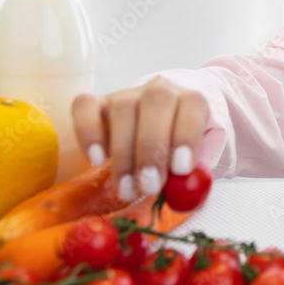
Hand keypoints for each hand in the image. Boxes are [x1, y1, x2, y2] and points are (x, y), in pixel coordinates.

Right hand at [71, 76, 209, 200]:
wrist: (161, 127)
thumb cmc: (181, 148)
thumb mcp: (198, 159)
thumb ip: (196, 174)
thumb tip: (187, 192)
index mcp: (192, 100)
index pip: (192, 104)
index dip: (187, 135)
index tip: (182, 169)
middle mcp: (160, 91)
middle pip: (156, 102)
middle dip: (151, 149)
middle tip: (150, 186)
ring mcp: (127, 94)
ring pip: (122, 109)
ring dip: (123, 154)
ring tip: (127, 189)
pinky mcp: (98, 103)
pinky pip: (85, 107)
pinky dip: (88, 133)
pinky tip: (96, 160)